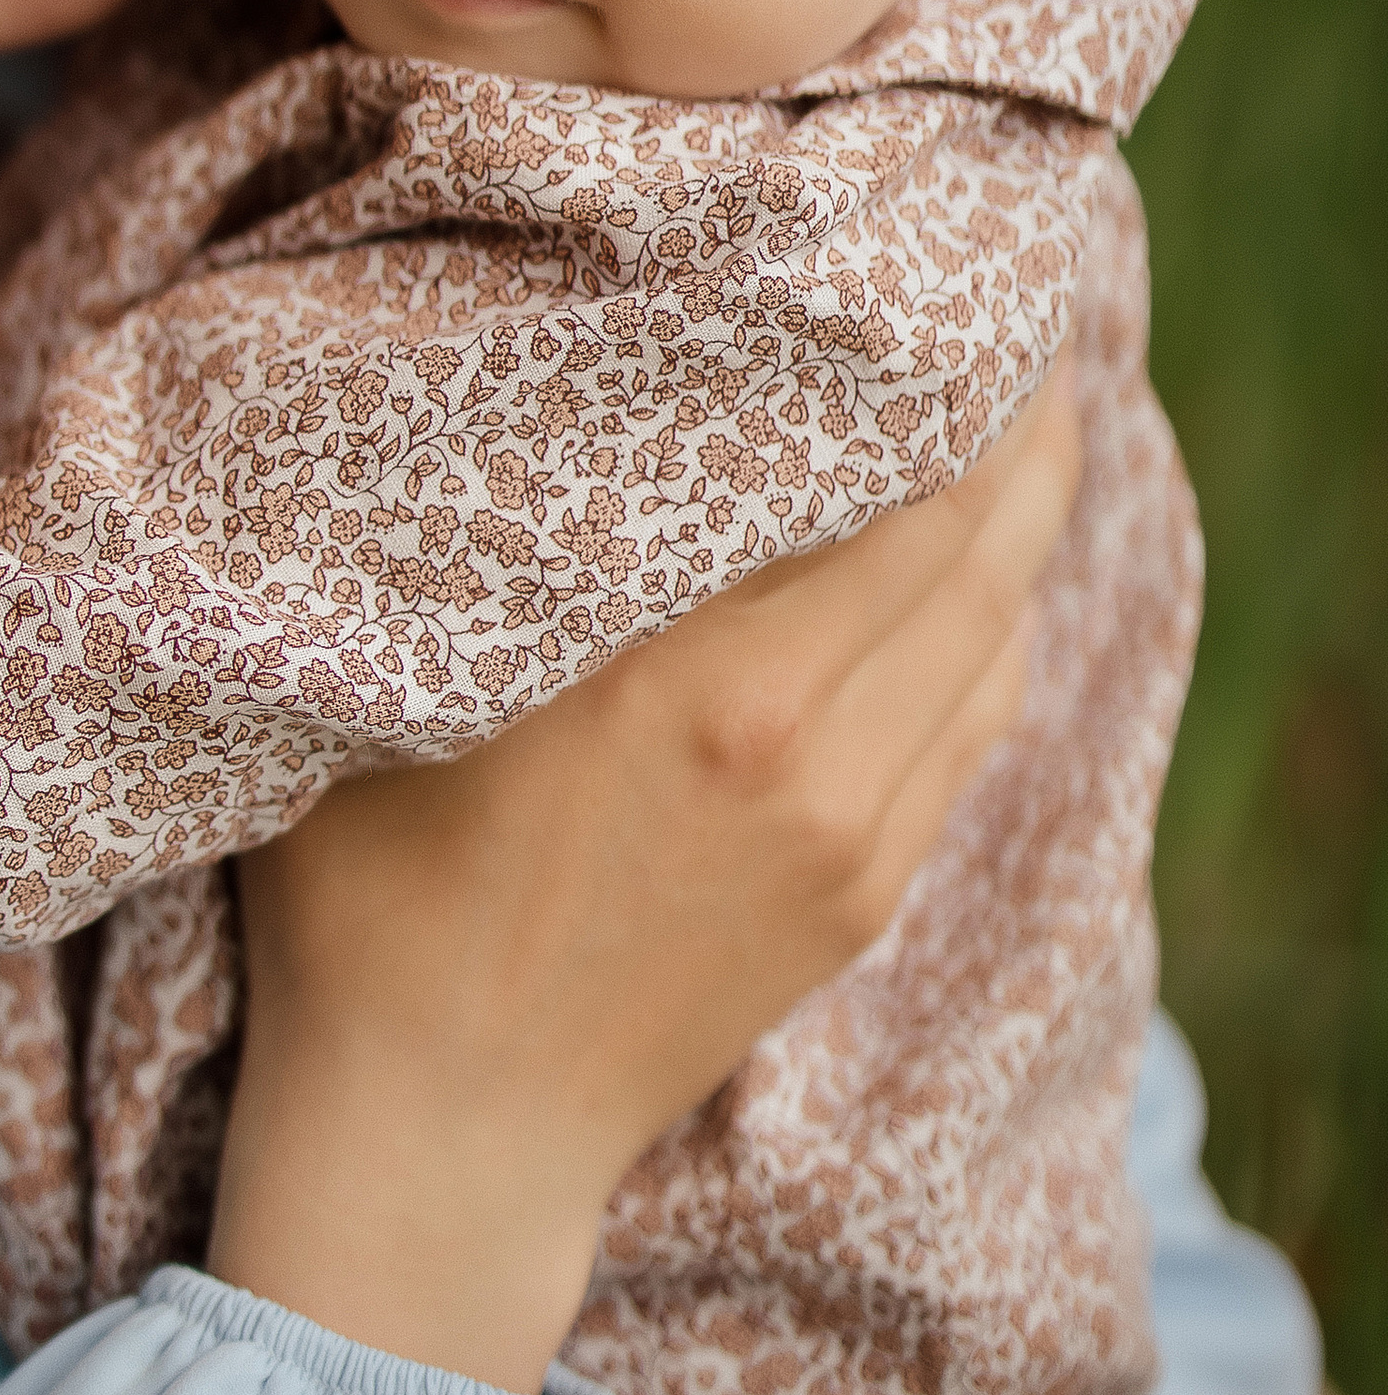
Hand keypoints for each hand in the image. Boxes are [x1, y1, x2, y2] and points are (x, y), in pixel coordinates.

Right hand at [208, 376, 1081, 1388]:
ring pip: (995, 622)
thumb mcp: (406, 691)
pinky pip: (977, 716)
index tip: (920, 266)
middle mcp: (799, 740)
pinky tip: (984, 558)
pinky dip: (996, 617)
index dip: (923, 362)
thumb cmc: (371, 892)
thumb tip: (540, 386)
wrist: (447, 1129)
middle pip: (970, 530)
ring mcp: (853, 826)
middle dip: (1005, 407)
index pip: (873, 476)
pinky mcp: (869, 889)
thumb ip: (495, 553)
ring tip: (1018, 402)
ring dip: (1022, 506)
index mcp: (685, 676)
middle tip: (1000, 300)